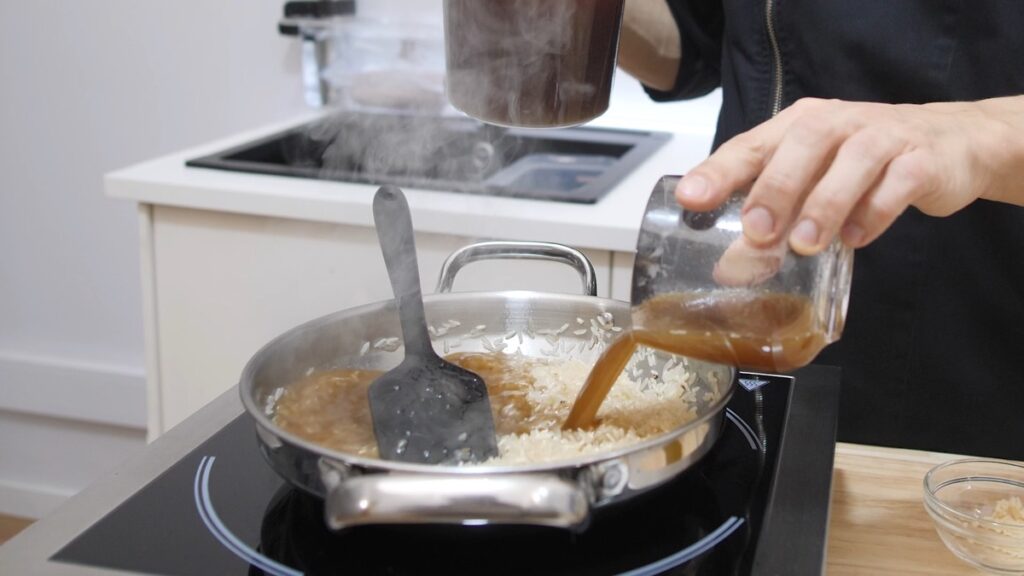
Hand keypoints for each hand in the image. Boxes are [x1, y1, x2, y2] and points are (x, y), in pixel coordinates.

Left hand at [674, 97, 1023, 254]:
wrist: (952, 145)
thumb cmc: (863, 164)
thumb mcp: (814, 177)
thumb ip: (777, 212)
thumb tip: (731, 266)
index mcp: (799, 125)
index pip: (753, 143)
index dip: (720, 170)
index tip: (691, 198)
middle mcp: (838, 122)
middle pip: (804, 143)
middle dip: (775, 188)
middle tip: (757, 231)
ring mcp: (884, 136)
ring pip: (853, 161)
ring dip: (825, 204)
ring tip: (804, 244)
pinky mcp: (922, 160)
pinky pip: (899, 183)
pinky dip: (876, 212)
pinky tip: (856, 239)